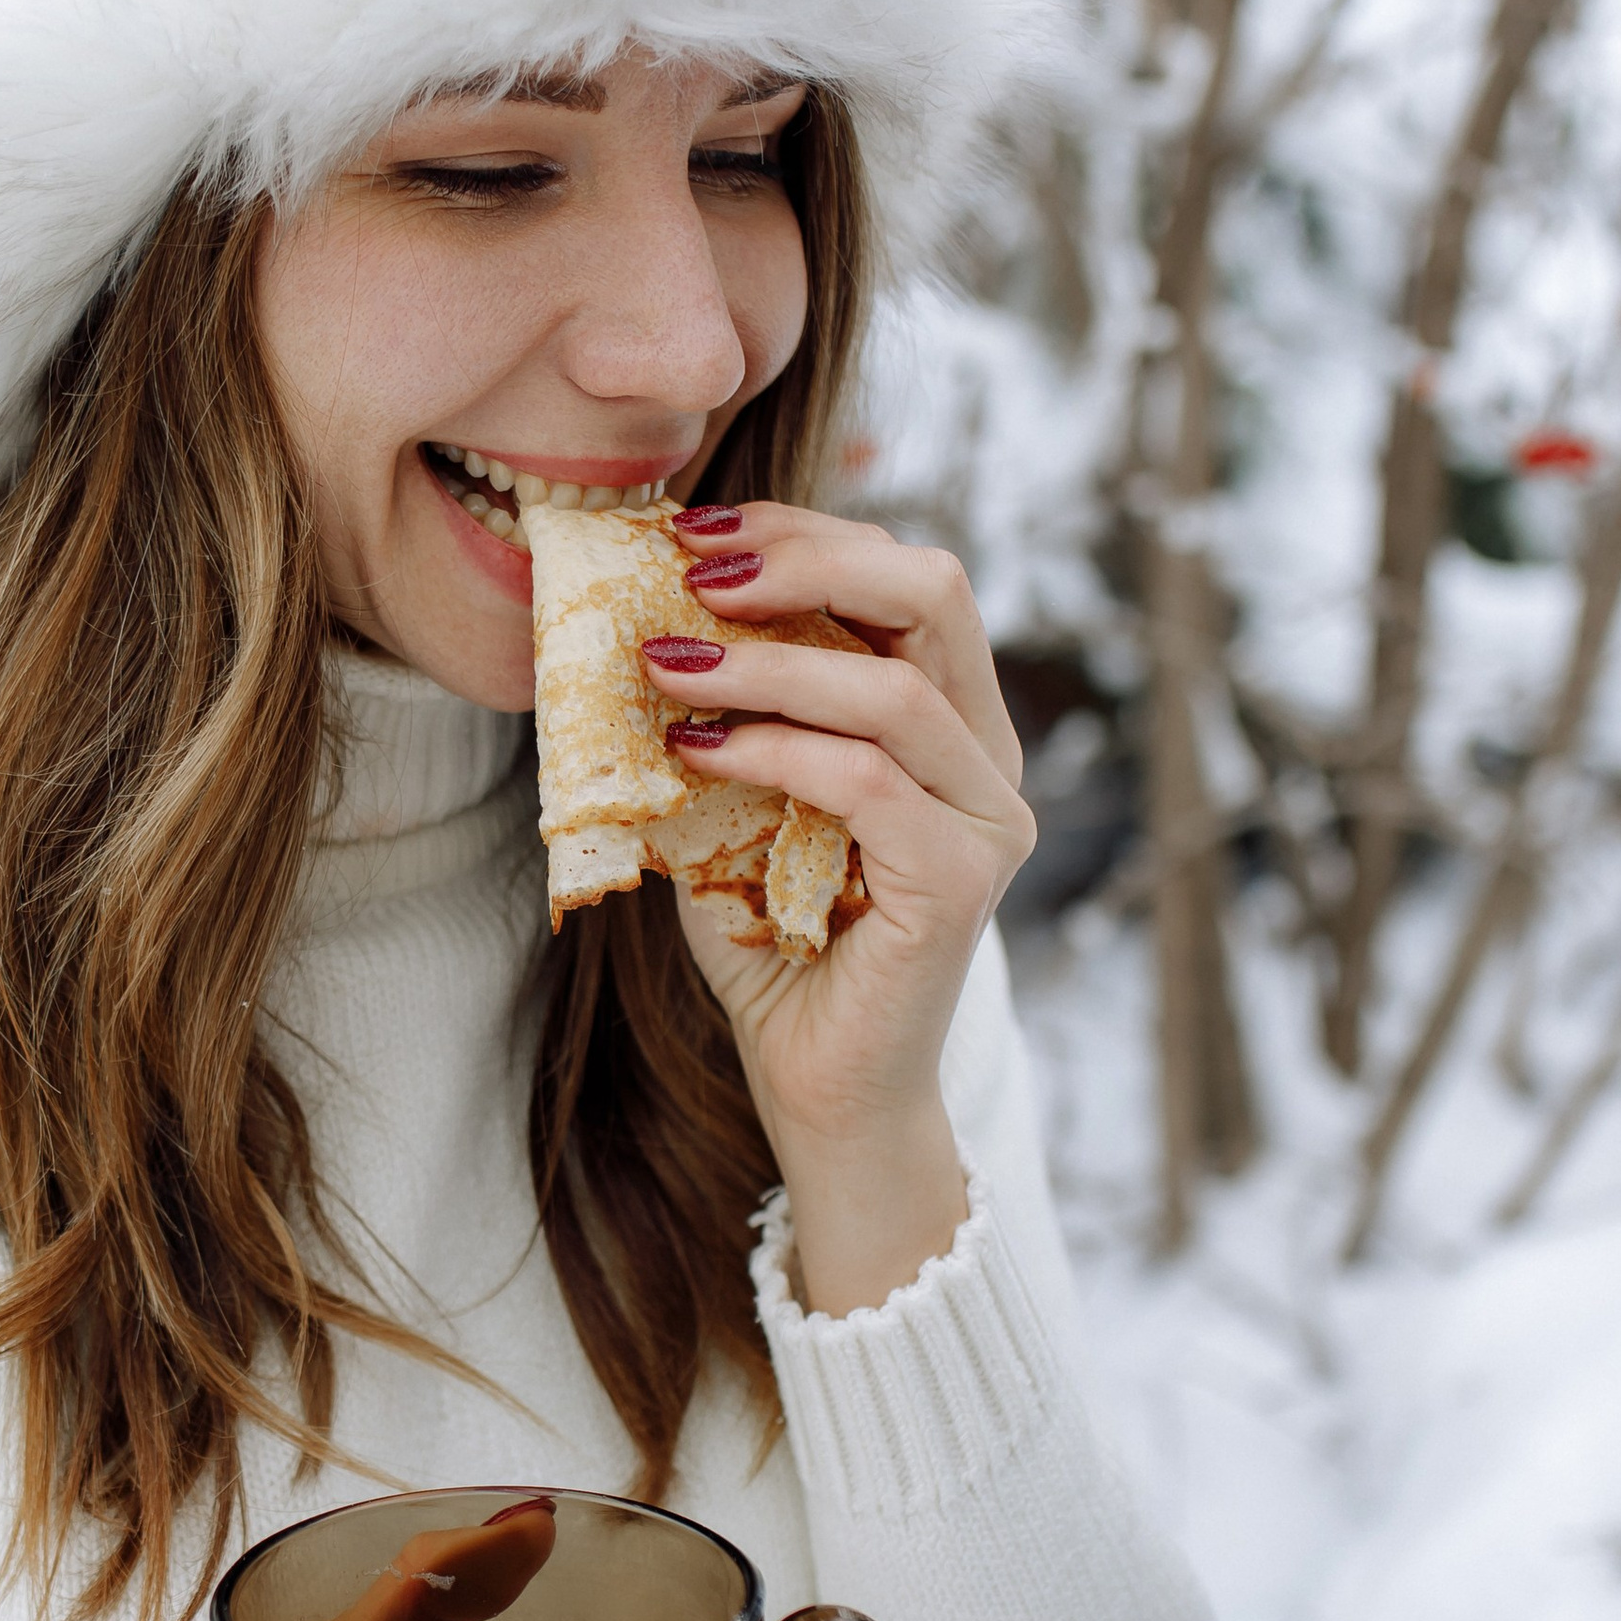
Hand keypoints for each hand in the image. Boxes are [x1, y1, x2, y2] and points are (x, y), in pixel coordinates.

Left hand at [640, 507, 1034, 1313]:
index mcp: (949, 722)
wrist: (818, 1092)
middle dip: (806, 557)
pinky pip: (870, 783)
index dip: (804, 533)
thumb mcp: (733, 804)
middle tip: (693, 564)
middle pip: (932, 592)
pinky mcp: (961, 882)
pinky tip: (697, 749)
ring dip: (766, 661)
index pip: (902, 579)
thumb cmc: (775, 952)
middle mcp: (988, 759)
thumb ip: (720, 716)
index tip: (694, 528)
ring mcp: (987, 820)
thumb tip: (632, 618)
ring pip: (894, 687)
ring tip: (664, 662)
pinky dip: (776, 751)